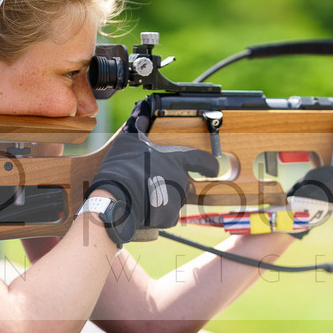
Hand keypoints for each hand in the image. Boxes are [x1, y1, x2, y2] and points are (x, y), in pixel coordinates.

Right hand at [88, 99, 219, 241]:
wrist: (117, 197)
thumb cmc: (124, 167)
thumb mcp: (129, 141)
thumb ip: (138, 127)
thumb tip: (140, 114)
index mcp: (175, 159)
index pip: (200, 159)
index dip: (209, 164)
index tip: (215, 169)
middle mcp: (181, 180)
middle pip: (181, 183)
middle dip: (168, 184)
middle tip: (150, 184)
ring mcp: (177, 199)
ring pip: (173, 199)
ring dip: (162, 198)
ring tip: (142, 195)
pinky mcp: (170, 218)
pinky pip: (166, 216)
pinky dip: (156, 214)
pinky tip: (143, 209)